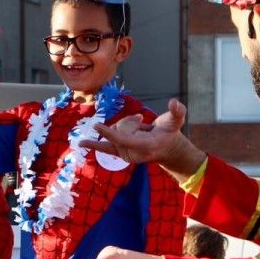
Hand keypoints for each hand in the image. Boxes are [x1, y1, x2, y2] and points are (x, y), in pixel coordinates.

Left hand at [83, 99, 204, 178]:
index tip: (97, 126)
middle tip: (144, 123)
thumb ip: (178, 112)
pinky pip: (104, 147)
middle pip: (120, 129)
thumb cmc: (170, 132)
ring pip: (115, 130)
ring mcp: (124, 155)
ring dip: (126, 125)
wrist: (166, 149)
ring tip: (140, 128)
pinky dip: (94, 143)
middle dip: (130, 122)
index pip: (124, 138)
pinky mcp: (119, 154)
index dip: (110, 132)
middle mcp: (132, 153)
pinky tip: (81, 142)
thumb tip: (174, 103)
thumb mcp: (177, 121)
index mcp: (145, 146)